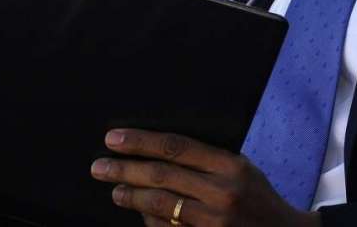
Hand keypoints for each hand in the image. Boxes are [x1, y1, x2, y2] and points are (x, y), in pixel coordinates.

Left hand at [91, 129, 320, 226]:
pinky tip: (138, 211)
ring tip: (114, 189)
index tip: (114, 139)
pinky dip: (148, 219)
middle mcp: (221, 192)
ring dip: (131, 197)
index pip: (175, 147)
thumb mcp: (241, 168)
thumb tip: (156, 152)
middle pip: (161, 175)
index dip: (140, 142)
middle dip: (124, 169)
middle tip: (99, 166)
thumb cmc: (257, 197)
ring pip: (159, 206)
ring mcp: (212, 222)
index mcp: (230, 165)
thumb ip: (205, 160)